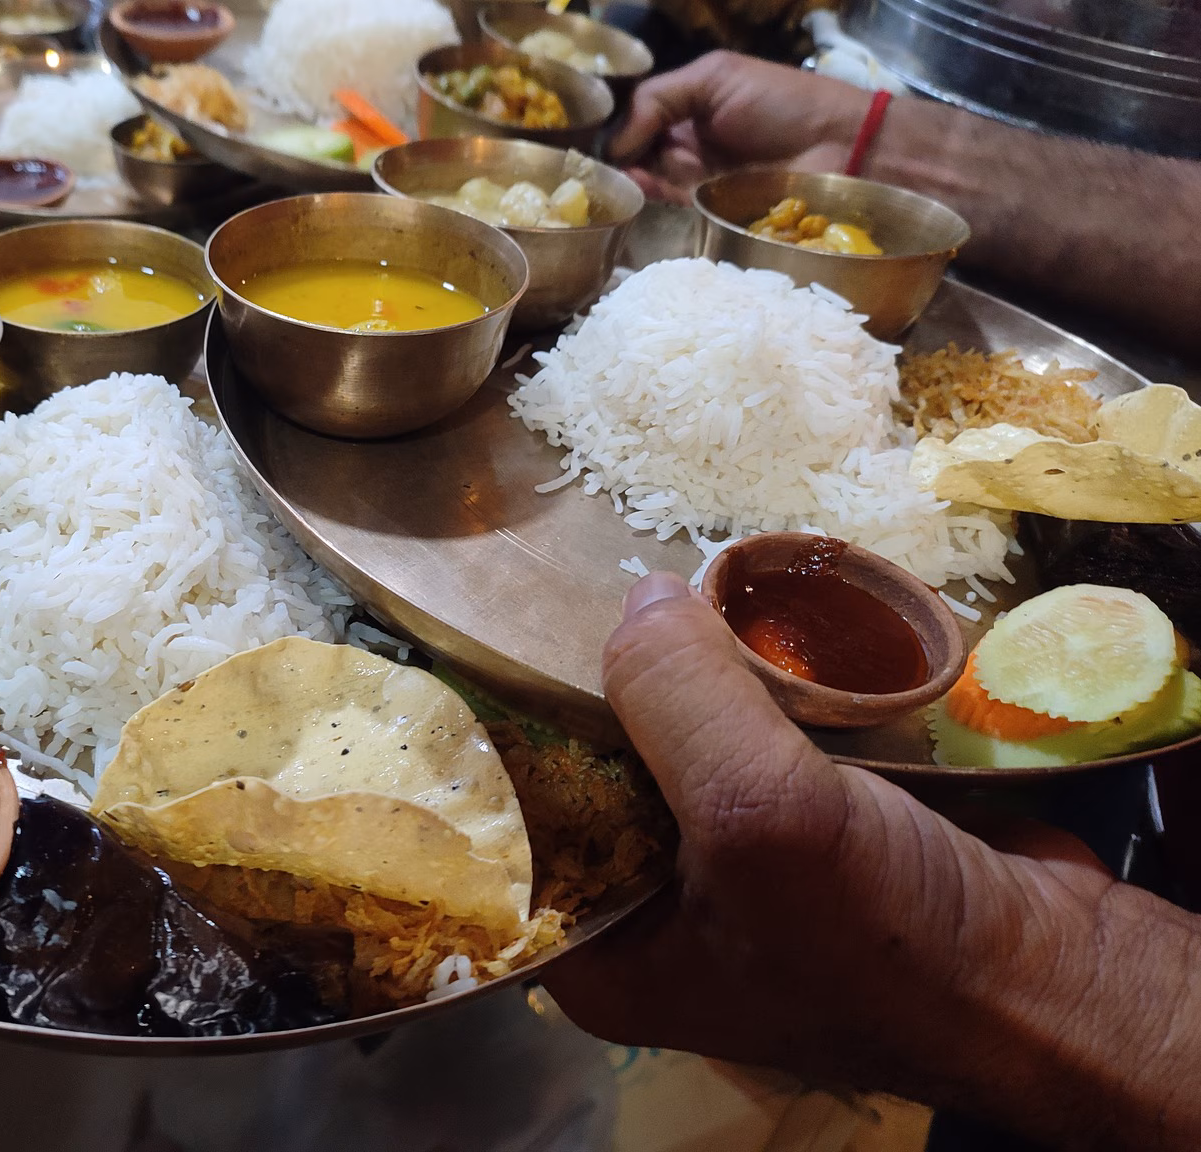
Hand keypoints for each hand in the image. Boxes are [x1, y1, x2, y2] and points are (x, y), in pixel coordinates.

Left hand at [541, 571, 1200, 1148]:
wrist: (1060, 978)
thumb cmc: (890, 939)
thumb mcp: (759, 816)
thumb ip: (677, 696)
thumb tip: (639, 594)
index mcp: (607, 953)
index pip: (520, 830)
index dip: (514, 739)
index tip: (513, 643)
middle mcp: (653, 915)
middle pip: (599, 773)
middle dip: (611, 691)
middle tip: (602, 596)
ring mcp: (732, 873)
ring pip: (679, 746)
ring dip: (690, 679)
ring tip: (677, 597)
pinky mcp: (801, 832)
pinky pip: (750, 743)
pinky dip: (756, 691)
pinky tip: (747, 629)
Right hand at [609, 51, 871, 202]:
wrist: (837, 146)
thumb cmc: (781, 102)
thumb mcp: (715, 78)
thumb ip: (659, 99)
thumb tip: (614, 140)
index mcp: (688, 101)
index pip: (635, 113)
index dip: (613, 124)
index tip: (591, 133)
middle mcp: (686, 137)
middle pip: (634, 147)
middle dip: (616, 152)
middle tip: (600, 158)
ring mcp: (695, 173)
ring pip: (645, 174)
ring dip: (629, 174)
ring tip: (617, 173)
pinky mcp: (705, 205)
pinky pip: (667, 200)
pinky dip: (649, 193)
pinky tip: (637, 186)